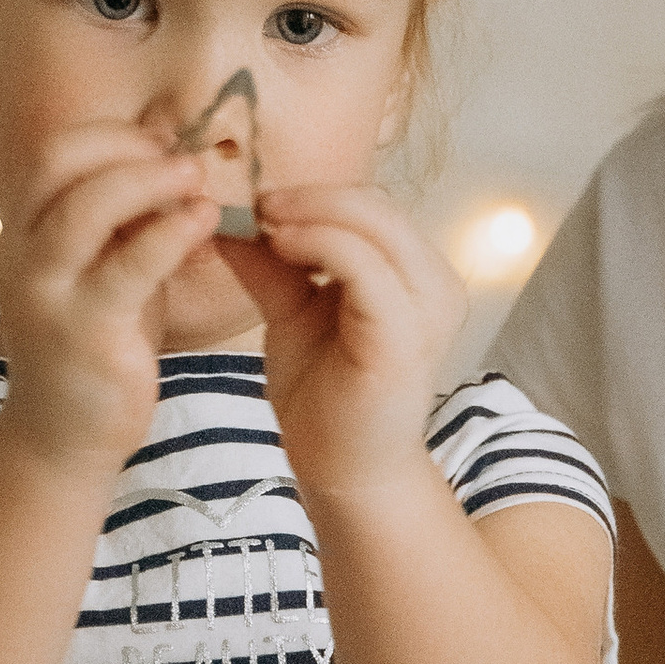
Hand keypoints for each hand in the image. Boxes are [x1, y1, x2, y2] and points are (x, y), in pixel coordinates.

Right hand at [0, 120, 219, 477]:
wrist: (65, 439)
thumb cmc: (95, 348)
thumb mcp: (104, 272)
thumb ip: (126, 224)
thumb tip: (171, 158)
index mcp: (24, 234)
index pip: (53, 154)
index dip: (110, 136)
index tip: (162, 142)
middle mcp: (22, 255)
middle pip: (59, 165)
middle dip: (127, 147)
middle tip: (185, 158)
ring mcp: (47, 293)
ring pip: (87, 208)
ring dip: (150, 180)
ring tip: (199, 181)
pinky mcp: (84, 331)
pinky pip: (129, 266)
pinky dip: (170, 233)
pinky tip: (204, 223)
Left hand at [228, 180, 468, 509]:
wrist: (341, 469)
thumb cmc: (324, 397)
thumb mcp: (294, 312)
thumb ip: (274, 265)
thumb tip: (229, 216)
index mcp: (417, 274)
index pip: (372, 205)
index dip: (314, 193)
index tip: (257, 201)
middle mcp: (435, 284)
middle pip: (376, 204)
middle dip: (310, 195)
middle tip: (255, 204)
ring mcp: (427, 308)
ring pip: (375, 223)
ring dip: (312, 212)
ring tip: (264, 223)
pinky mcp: (406, 334)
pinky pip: (364, 265)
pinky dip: (318, 243)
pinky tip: (280, 246)